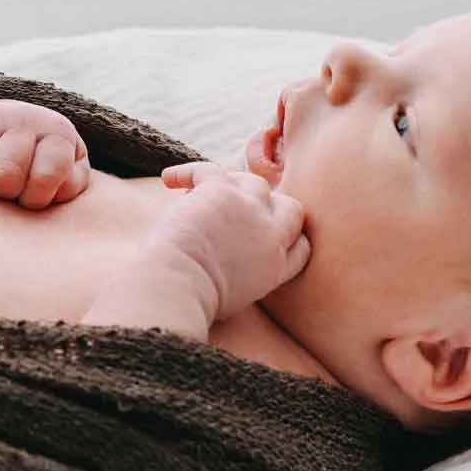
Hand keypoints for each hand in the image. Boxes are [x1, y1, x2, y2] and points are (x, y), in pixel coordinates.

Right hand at [0, 100, 91, 208]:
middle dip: (7, 194)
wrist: (22, 131)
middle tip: (11, 190)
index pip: (45, 176)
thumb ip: (69, 185)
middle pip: (5, 175)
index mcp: (57, 131)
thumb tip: (54, 187)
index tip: (35, 196)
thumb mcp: (68, 177)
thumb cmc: (47, 168)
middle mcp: (23, 116)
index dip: (36, 198)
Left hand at [145, 161, 311, 320]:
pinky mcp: (222, 189)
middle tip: (246, 208)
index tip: (270, 234)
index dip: (289, 237)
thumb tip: (232, 273)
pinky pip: (206, 169)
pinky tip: (169, 179)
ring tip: (208, 194)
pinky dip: (186, 173)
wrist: (180, 285)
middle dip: (274, 206)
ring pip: (257, 183)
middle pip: (292, 209)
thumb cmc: (197, 301)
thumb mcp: (238, 300)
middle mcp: (271, 236)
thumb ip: (248, 280)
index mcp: (275, 268)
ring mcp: (250, 209)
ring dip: (235, 187)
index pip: (301, 246)